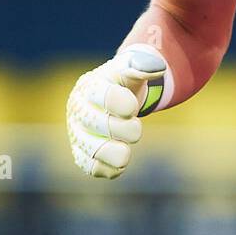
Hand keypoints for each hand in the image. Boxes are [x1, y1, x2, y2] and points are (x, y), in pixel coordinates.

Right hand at [66, 44, 167, 178]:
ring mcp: (77, 134)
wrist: (115, 98)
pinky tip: (121, 157)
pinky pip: (94, 169)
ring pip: (95, 152)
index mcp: (88, 87)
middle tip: (134, 124)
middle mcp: (77, 111)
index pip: (103, 96)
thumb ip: (144, 65)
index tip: (133, 106)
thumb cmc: (123, 82)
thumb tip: (158, 68)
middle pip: (101, 126)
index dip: (125, 105)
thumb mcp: (132, 68)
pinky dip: (112, 167)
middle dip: (128, 128)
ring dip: (119, 152)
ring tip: (126, 146)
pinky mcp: (82, 155)